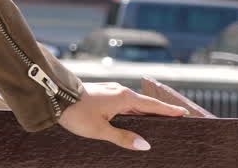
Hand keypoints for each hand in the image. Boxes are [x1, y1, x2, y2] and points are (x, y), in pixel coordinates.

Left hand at [57, 81, 188, 150]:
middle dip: (160, 113)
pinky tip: (134, 121)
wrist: (53, 95)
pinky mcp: (102, 94)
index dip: (169, 110)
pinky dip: (133, 112)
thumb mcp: (100, 130)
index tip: (184, 113)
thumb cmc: (76, 113)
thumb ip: (123, 138)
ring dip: (145, 113)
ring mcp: (110, 91)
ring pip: (133, 104)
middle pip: (145, 104)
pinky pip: (123, 103)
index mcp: (123, 98)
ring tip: (159, 124)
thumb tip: (144, 145)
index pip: (153, 105)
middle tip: (176, 121)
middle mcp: (119, 91)